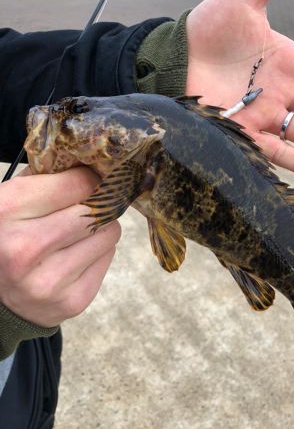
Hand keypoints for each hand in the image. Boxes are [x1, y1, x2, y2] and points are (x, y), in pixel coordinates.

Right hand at [0, 167, 120, 327]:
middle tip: (88, 206)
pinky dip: (98, 251)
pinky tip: (75, 256)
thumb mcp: (9, 200)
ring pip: (110, 234)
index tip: (87, 181)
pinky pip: (108, 258)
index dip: (88, 179)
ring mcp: (49, 280)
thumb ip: (45, 177)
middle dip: (97, 204)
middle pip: (97, 210)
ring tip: (77, 233)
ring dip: (100, 228)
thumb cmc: (4, 237)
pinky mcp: (71, 302)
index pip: (77, 183)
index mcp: (7, 210)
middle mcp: (26, 247)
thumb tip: (92, 164)